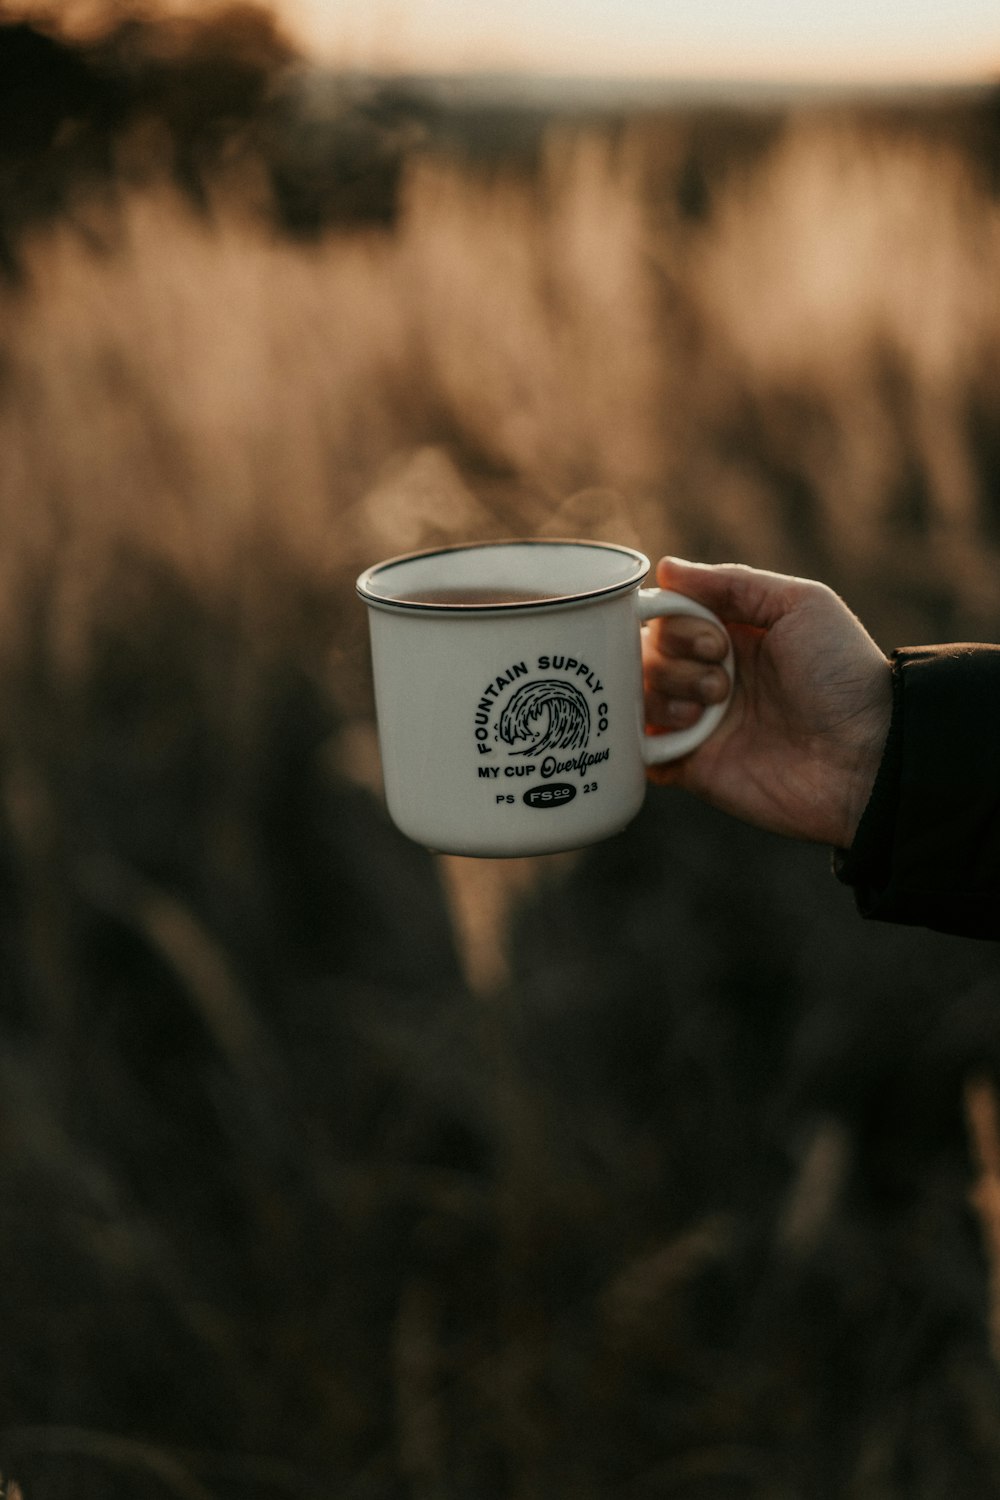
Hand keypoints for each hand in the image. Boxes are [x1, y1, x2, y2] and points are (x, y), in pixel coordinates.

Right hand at [642, 558, 892, 847]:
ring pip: (638, 697)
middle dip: (674, 660)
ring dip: (662, 695)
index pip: (670, 617)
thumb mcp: (801, 604)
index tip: (716, 640)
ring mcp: (700, 724)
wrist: (866, 756)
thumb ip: (733, 583)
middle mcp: (710, 676)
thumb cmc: (842, 675)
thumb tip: (664, 569)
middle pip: (648, 653)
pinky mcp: (693, 769)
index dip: (677, 622)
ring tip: (707, 709)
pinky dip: (643, 740)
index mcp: (733, 636)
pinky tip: (683, 733)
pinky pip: (641, 752)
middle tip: (722, 680)